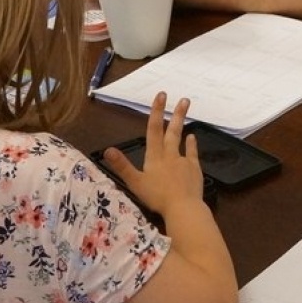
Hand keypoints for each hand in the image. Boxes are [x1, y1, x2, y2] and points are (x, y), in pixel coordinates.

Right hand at [104, 92, 205, 214]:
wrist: (183, 207)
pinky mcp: (194, 169)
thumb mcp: (135, 182)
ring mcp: (183, 161)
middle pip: (172, 131)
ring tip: (186, 109)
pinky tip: (193, 138)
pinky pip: (192, 154)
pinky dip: (192, 145)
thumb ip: (122, 166)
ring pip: (181, 139)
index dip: (156, 112)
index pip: (154, 129)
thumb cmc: (157, 197)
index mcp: (154, 156)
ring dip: (183, 124)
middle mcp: (169, 154)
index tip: (161, 95)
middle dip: (176, 114)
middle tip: (184, 99)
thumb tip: (107, 149)